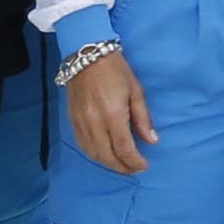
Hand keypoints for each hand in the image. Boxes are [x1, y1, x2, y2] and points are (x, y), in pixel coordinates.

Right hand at [65, 47, 158, 171]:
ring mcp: (81, 122)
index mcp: (113, 115)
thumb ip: (143, 118)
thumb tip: (151, 140)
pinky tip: (104, 154)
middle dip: (122, 167)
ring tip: (121, 164)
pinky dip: (94, 154)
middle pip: (107, 156)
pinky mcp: (72, 120)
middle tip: (134, 169)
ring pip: (93, 153)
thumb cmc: (115, 70)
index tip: (144, 165)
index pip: (124, 148)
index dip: (134, 161)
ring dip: (108, 163)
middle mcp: (94, 122)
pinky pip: (82, 144)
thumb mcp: (136, 91)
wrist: (86, 54)